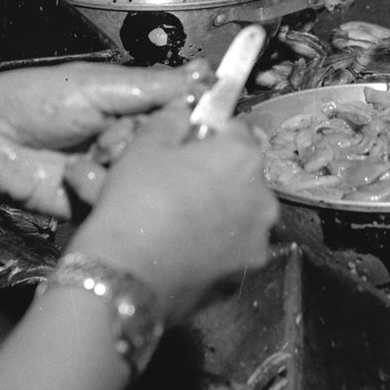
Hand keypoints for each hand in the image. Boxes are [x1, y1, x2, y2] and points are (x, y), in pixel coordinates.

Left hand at [0, 62, 213, 218]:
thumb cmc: (42, 100)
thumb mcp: (101, 85)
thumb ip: (155, 87)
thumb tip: (207, 76)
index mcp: (140, 104)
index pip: (186, 110)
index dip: (196, 113)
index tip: (205, 112)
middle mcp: (135, 139)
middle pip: (172, 146)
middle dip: (149, 139)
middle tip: (116, 131)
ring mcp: (119, 172)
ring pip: (148, 175)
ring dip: (122, 161)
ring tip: (92, 151)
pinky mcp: (102, 203)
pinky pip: (121, 201)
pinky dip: (103, 187)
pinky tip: (79, 174)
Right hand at [70, 106, 278, 323]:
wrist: (126, 277)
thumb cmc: (136, 202)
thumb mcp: (145, 145)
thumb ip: (172, 119)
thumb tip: (184, 113)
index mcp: (243, 155)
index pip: (235, 128)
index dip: (209, 134)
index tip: (187, 146)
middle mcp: (263, 194)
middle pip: (242, 172)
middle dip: (217, 173)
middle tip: (179, 184)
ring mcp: (258, 237)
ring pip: (241, 210)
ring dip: (221, 209)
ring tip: (181, 219)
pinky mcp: (246, 271)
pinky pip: (234, 246)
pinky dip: (217, 244)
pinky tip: (187, 247)